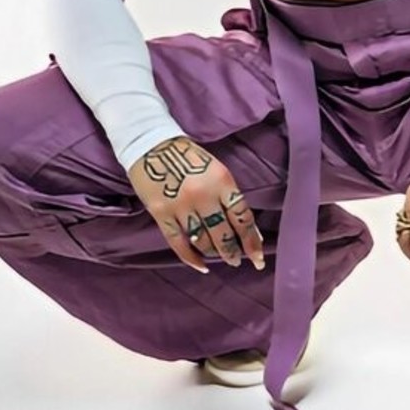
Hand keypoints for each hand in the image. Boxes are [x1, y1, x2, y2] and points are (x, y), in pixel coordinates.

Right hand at [127, 135, 264, 275]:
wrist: (151, 143)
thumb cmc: (189, 157)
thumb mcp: (217, 170)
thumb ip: (230, 198)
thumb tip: (248, 230)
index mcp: (222, 180)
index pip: (242, 217)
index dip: (252, 240)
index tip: (258, 257)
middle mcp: (203, 195)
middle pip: (223, 233)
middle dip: (233, 252)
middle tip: (237, 260)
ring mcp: (181, 206)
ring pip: (203, 241)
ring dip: (214, 252)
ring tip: (219, 256)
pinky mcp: (161, 214)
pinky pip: (178, 243)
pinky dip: (191, 258)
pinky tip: (201, 265)